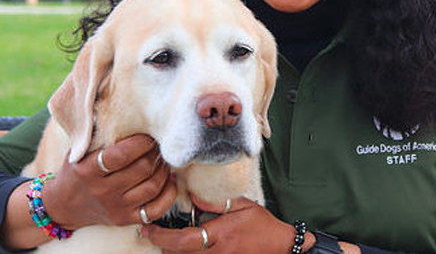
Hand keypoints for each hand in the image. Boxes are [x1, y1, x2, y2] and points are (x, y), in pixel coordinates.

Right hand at [43, 134, 175, 229]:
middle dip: (156, 151)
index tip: (149, 131)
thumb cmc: (78, 167)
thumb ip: (100, 131)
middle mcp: (102, 191)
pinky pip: (156, 209)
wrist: (64, 205)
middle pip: (142, 168)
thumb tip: (126, 101)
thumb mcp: (80, 148)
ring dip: (164, 169)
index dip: (141, 141)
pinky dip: (169, 192)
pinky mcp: (126, 220)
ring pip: (152, 187)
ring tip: (163, 157)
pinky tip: (169, 179)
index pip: (121, 154)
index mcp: (88, 170)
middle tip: (160, 141)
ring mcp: (116, 208)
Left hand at [140, 196, 315, 253]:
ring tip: (166, 238)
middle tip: (151, 233)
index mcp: (220, 235)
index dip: (161, 236)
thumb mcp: (242, 206)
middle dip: (162, 245)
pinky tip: (185, 246)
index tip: (148, 229)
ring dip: (173, 251)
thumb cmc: (263, 225)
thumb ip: (216, 201)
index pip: (183, 240)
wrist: (281, 247)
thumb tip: (193, 194)